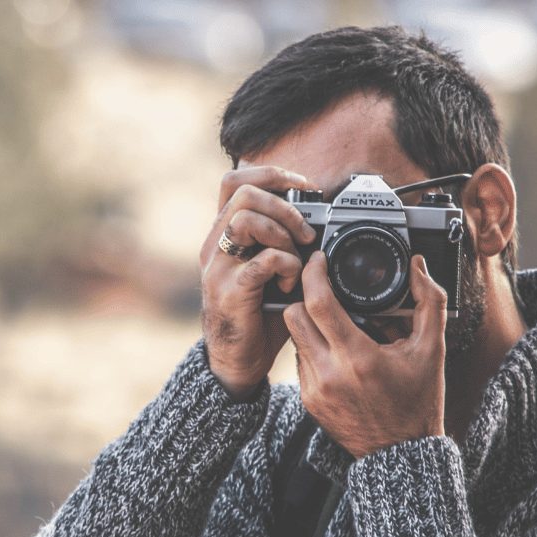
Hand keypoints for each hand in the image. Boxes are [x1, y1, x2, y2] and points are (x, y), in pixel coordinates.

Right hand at [200, 166, 318, 398]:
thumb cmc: (257, 314)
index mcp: (223, 234)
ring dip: (282, 234)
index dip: (272, 176)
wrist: (236, 361)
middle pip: (243, 193)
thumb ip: (284, 243)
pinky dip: (286, 266)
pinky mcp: (229, 291)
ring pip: (246, 220)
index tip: (303, 190)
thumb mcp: (270, 270)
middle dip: (285, 206)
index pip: (235, 181)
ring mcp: (218, 267)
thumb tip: (322, 222)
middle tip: (305, 232)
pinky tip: (291, 284)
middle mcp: (214, 245)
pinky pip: (261, 261)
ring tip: (297, 258)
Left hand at [283, 252, 445, 457]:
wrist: (401, 453)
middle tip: (324, 290)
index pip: (317, 303)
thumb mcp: (432, 350)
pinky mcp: (308, 400)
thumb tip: (418, 267)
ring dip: (310, 324)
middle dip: (305, 297)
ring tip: (338, 324)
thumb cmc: (419, 401)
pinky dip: (314, 349)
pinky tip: (338, 352)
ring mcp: (314, 389)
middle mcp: (329, 374)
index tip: (319, 260)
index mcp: (358, 358)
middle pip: (293, 315)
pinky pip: (300, 361)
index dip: (313, 274)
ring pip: (295, 337)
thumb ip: (429, 303)